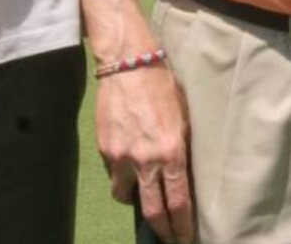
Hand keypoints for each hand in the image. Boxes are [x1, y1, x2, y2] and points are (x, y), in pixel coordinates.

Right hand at [96, 63, 195, 242]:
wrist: (130, 64)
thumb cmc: (164, 87)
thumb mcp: (185, 118)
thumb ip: (182, 148)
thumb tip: (182, 174)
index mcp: (172, 152)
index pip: (177, 202)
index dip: (182, 225)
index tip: (185, 237)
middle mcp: (146, 160)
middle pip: (152, 211)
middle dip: (162, 230)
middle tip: (168, 239)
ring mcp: (122, 157)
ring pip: (126, 196)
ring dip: (136, 200)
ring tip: (143, 194)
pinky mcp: (105, 150)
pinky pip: (114, 174)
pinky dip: (121, 176)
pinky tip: (128, 164)